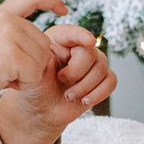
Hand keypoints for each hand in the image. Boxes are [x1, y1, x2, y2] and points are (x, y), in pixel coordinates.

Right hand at [0, 0, 69, 110]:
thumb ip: (8, 35)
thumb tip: (40, 42)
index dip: (51, 1)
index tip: (64, 9)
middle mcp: (6, 21)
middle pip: (44, 43)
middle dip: (31, 63)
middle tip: (3, 71)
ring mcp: (9, 36)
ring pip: (42, 61)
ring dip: (27, 75)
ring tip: (0, 76)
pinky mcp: (12, 56)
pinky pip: (35, 75)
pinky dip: (22, 85)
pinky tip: (1, 83)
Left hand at [0, 22, 116, 143]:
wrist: (41, 110)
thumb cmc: (34, 88)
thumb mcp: (32, 72)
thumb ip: (43, 60)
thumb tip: (57, 54)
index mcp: (58, 40)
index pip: (72, 32)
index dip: (82, 35)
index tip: (89, 41)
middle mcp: (77, 48)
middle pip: (90, 52)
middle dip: (77, 71)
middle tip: (61, 80)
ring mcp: (91, 63)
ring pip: (102, 67)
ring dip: (85, 86)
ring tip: (68, 96)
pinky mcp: (101, 79)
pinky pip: (111, 81)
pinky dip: (99, 93)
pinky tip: (85, 101)